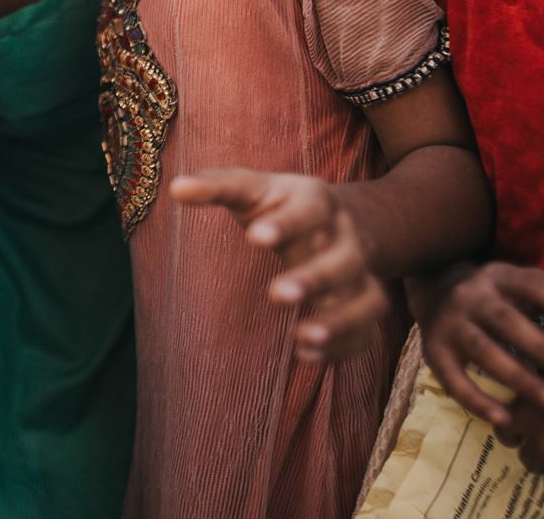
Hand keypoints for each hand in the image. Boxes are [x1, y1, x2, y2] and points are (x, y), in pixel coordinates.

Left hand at [171, 168, 389, 363]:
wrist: (334, 221)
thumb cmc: (277, 205)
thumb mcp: (250, 189)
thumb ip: (215, 188)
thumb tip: (176, 188)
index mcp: (316, 201)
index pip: (309, 209)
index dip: (286, 224)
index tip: (254, 238)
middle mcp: (346, 237)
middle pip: (343, 259)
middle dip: (314, 278)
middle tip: (277, 295)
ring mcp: (361, 273)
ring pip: (366, 298)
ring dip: (339, 320)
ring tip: (303, 336)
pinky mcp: (365, 304)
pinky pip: (367, 330)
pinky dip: (343, 346)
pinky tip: (306, 355)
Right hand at [422, 261, 543, 425]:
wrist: (433, 289)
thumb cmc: (495, 296)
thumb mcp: (521, 288)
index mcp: (498, 276)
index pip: (533, 285)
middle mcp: (469, 296)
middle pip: (505, 321)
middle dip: (541, 348)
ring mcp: (448, 324)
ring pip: (482, 350)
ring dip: (518, 377)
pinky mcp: (432, 351)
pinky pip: (454, 380)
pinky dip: (477, 400)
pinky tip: (504, 417)